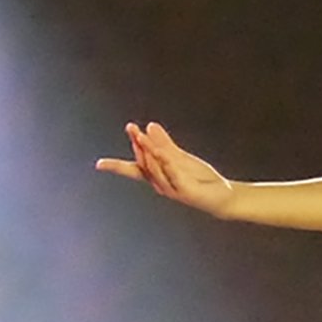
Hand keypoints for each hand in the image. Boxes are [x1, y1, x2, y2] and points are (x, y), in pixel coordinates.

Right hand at [97, 122, 236, 215]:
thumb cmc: (200, 179)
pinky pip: (173, 174)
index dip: (116, 166)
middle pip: (143, 164)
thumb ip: (164, 143)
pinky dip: (166, 162)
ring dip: (148, 151)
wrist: (222, 196)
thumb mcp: (179, 157)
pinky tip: (161, 151)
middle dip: (137, 145)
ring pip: (155, 168)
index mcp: (157, 176)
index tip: (99, 165)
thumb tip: (149, 125)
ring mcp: (172, 188)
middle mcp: (160, 184)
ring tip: (141, 135)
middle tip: (131, 128)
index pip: (134, 168)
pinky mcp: (185, 190)